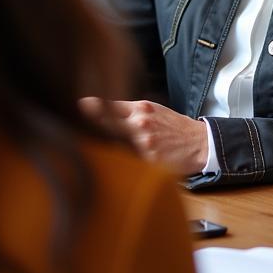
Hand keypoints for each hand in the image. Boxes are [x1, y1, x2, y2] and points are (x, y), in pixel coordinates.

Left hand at [80, 98, 208, 174]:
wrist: (200, 142)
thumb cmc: (173, 126)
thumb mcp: (153, 110)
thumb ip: (128, 112)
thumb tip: (100, 110)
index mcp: (141, 108)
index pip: (109, 107)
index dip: (92, 107)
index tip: (78, 106)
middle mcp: (140, 123)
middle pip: (106, 126)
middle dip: (91, 127)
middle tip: (72, 127)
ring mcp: (144, 142)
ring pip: (114, 146)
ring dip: (102, 148)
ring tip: (89, 150)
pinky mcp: (149, 161)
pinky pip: (127, 163)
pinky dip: (118, 164)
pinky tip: (111, 166)